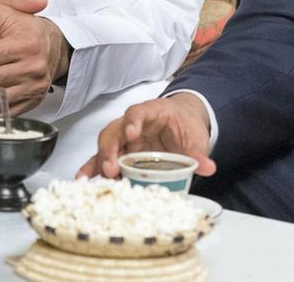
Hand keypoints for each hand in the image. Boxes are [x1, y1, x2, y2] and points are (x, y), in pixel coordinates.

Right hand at [76, 94, 215, 178]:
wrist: (183, 121)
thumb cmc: (185, 124)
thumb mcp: (195, 137)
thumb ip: (199, 152)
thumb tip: (208, 167)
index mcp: (152, 112)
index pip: (138, 113)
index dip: (133, 122)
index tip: (131, 134)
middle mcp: (132, 124)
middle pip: (114, 130)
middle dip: (109, 149)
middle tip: (110, 169)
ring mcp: (124, 138)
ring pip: (105, 145)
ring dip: (98, 161)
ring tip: (90, 179)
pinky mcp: (122, 152)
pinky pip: (104, 159)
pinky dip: (94, 168)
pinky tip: (85, 181)